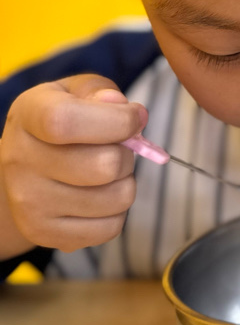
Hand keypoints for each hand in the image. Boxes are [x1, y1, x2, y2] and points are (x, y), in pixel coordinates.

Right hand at [0, 75, 147, 257]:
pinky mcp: (42, 232)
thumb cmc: (62, 121)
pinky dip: (117, 212)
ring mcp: (28, 202)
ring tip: (106, 174)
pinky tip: (98, 196)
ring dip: (125, 183)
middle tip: (117, 149)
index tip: (135, 118)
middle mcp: (19, 160)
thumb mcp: (77, 91)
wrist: (25, 166)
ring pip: (116, 199)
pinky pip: (110, 228)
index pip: (65, 121)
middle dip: (128, 154)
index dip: (115, 121)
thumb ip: (102, 91)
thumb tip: (126, 110)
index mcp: (28, 115)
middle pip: (104, 166)